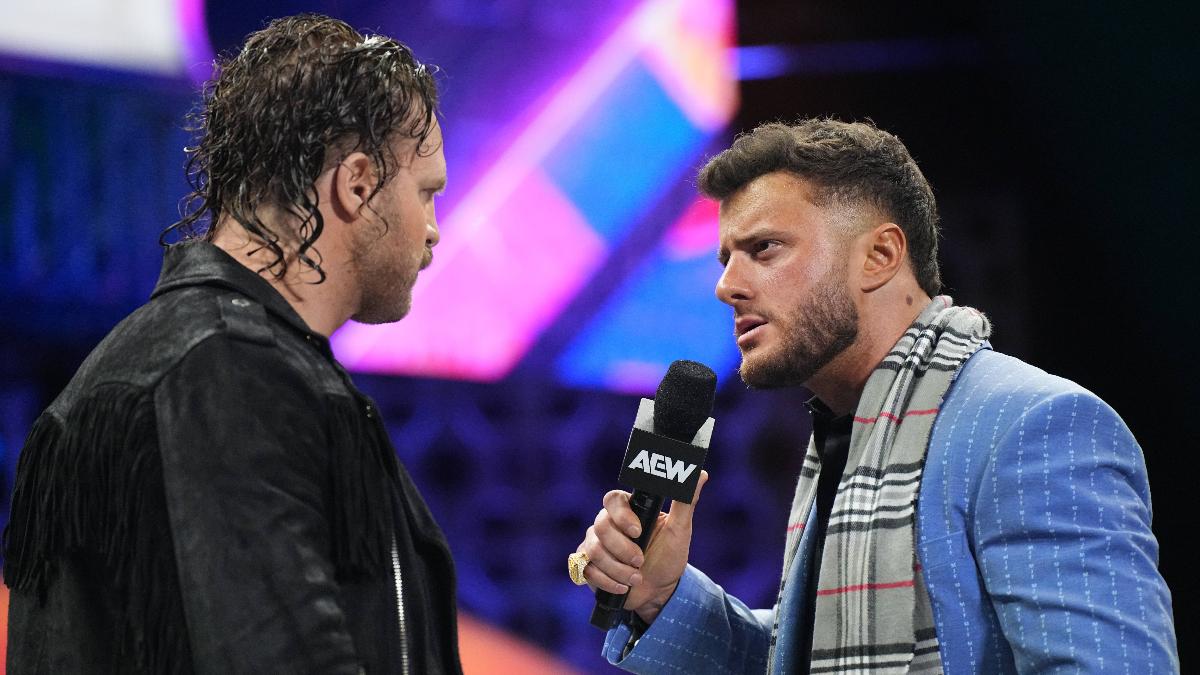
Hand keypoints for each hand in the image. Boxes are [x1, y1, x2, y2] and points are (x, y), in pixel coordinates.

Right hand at [576, 471, 707, 623]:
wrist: (659, 590)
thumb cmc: (669, 557)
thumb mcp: (680, 531)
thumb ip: (686, 502)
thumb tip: (701, 474)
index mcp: (628, 510)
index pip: (613, 499)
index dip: (621, 515)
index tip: (638, 531)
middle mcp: (607, 524)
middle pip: (600, 526)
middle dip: (622, 549)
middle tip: (640, 561)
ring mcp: (594, 544)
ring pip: (594, 550)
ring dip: (618, 569)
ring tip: (636, 577)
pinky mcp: (587, 565)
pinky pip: (586, 569)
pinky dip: (607, 581)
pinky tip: (623, 587)